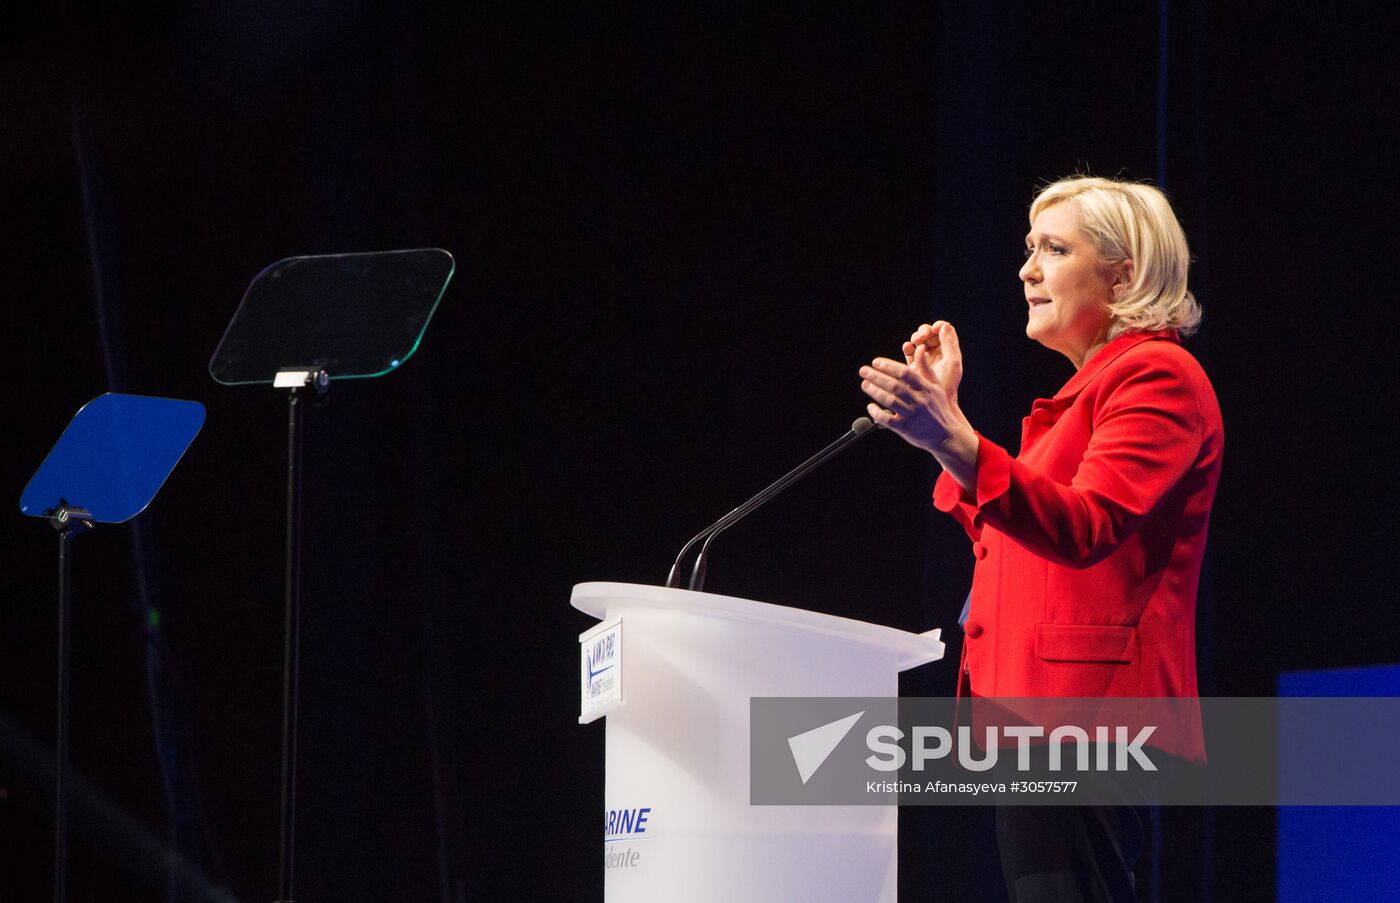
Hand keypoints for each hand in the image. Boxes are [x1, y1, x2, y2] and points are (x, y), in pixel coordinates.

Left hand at [860, 322, 978, 483]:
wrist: (946, 436)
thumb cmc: (939, 409)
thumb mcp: (937, 388)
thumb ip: (926, 369)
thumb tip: (918, 350)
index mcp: (926, 388)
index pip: (904, 373)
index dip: (889, 366)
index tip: (875, 362)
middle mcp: (919, 400)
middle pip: (894, 385)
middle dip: (877, 377)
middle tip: (863, 371)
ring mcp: (912, 415)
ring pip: (890, 400)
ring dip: (875, 391)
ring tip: (865, 384)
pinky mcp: (905, 428)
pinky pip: (887, 419)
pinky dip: (877, 412)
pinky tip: (870, 406)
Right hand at [901, 321, 961, 404]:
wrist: (936, 404)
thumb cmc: (948, 384)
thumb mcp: (952, 362)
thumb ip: (949, 344)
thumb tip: (944, 325)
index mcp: (948, 352)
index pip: (944, 332)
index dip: (938, 327)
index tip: (934, 329)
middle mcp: (936, 354)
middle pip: (929, 334)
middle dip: (924, 331)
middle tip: (922, 336)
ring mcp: (924, 360)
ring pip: (918, 341)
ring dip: (916, 337)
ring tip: (915, 342)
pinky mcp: (913, 366)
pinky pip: (909, 352)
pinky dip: (907, 347)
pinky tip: (907, 347)